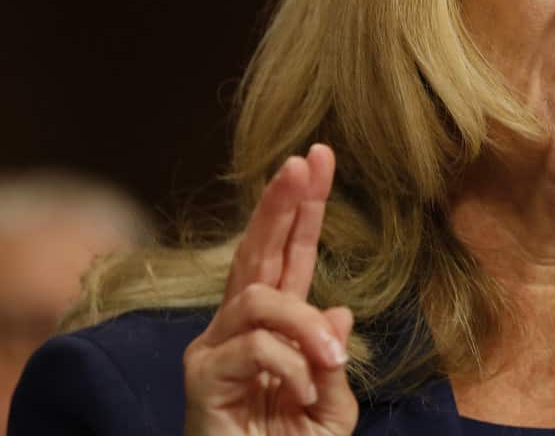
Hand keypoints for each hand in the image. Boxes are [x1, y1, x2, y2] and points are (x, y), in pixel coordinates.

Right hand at [183, 144, 357, 435]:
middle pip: (258, 251)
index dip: (303, 208)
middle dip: (282, 203)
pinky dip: (290, 367)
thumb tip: (340, 308)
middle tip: (302, 161)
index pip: (289, 256)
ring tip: (329, 367)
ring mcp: (214, 351)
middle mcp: (237, 329)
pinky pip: (253, 347)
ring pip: (259, 298)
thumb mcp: (332, 408)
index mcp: (274, 328)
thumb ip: (334, 361)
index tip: (317, 159)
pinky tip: (303, 393)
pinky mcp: (201, 379)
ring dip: (304, 325)